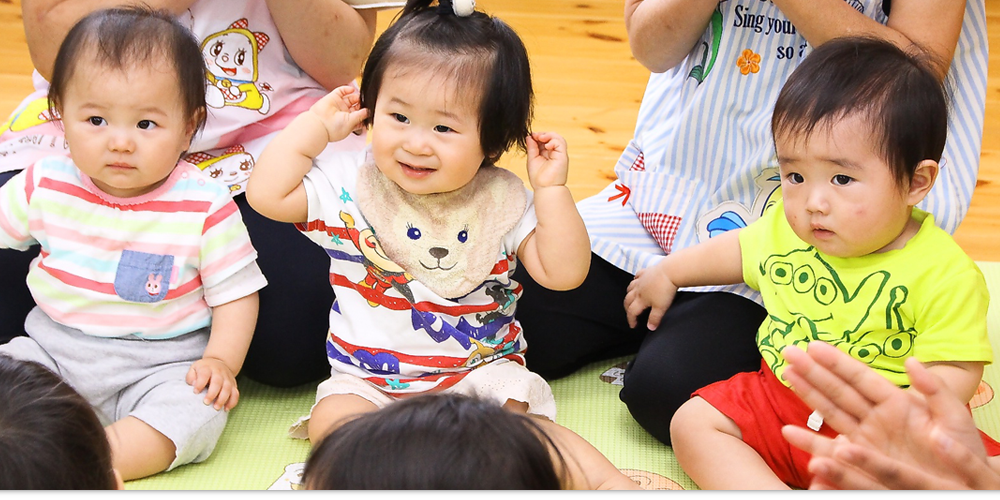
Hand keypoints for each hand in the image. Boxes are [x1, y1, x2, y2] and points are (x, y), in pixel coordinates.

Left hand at [186, 357, 239, 410]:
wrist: (219, 363)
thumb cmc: (204, 369)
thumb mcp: (194, 369)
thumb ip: (191, 376)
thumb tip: (193, 384)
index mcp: (208, 368)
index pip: (204, 375)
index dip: (200, 383)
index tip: (195, 392)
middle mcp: (219, 372)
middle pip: (218, 382)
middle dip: (212, 393)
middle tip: (206, 402)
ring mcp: (228, 378)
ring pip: (228, 388)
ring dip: (222, 399)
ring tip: (216, 408)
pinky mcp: (234, 385)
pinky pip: (235, 394)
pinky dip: (232, 402)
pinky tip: (226, 409)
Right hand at [309, 85, 368, 143]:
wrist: (320, 124)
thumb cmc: (334, 128)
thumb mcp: (352, 123)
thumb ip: (361, 115)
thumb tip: (369, 111)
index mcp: (349, 122)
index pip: (360, 116)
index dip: (365, 113)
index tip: (371, 110)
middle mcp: (344, 114)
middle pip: (356, 106)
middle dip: (362, 104)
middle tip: (367, 102)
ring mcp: (339, 105)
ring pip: (350, 98)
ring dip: (357, 97)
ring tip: (361, 97)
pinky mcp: (333, 97)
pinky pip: (341, 91)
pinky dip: (347, 89)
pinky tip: (352, 90)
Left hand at [525, 132, 568, 189]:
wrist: (545, 189)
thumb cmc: (538, 178)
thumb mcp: (532, 159)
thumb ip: (531, 147)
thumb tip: (529, 136)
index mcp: (547, 154)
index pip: (545, 140)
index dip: (539, 135)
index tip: (531, 136)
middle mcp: (554, 153)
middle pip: (552, 137)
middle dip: (543, 134)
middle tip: (535, 136)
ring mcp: (559, 154)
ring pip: (558, 138)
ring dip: (549, 135)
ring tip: (540, 138)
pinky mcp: (563, 156)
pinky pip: (561, 143)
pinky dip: (553, 141)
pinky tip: (546, 145)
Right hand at [623, 260, 676, 329]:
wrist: (670, 272)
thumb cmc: (666, 289)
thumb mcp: (661, 308)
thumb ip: (655, 318)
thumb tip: (650, 327)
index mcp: (641, 299)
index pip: (632, 312)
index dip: (631, 320)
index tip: (633, 325)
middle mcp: (638, 289)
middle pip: (628, 300)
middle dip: (627, 308)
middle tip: (629, 313)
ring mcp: (641, 280)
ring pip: (630, 288)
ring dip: (628, 294)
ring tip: (630, 298)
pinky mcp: (646, 272)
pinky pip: (637, 276)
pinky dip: (635, 280)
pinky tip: (637, 280)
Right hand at [780, 341, 997, 488]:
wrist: (962, 486)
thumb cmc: (964, 453)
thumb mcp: (954, 419)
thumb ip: (935, 390)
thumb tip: (911, 361)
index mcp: (898, 404)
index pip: (861, 377)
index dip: (836, 362)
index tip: (813, 345)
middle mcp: (876, 418)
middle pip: (838, 390)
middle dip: (812, 371)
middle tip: (789, 352)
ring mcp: (866, 439)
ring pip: (830, 412)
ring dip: (807, 394)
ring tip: (786, 375)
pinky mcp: (860, 462)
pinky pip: (830, 451)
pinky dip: (810, 442)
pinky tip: (790, 432)